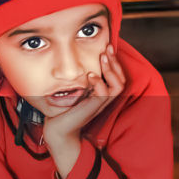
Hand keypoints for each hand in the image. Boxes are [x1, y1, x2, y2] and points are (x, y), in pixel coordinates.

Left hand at [44, 44, 126, 178]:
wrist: (56, 130)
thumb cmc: (62, 111)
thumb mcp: (74, 91)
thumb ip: (80, 80)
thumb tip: (78, 63)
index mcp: (101, 95)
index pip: (118, 77)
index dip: (115, 62)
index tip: (107, 47)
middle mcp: (104, 100)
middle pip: (122, 79)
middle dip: (116, 62)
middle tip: (107, 48)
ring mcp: (99, 105)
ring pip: (118, 86)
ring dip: (111, 70)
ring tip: (102, 58)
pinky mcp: (92, 109)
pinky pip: (104, 94)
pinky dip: (100, 83)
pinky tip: (90, 75)